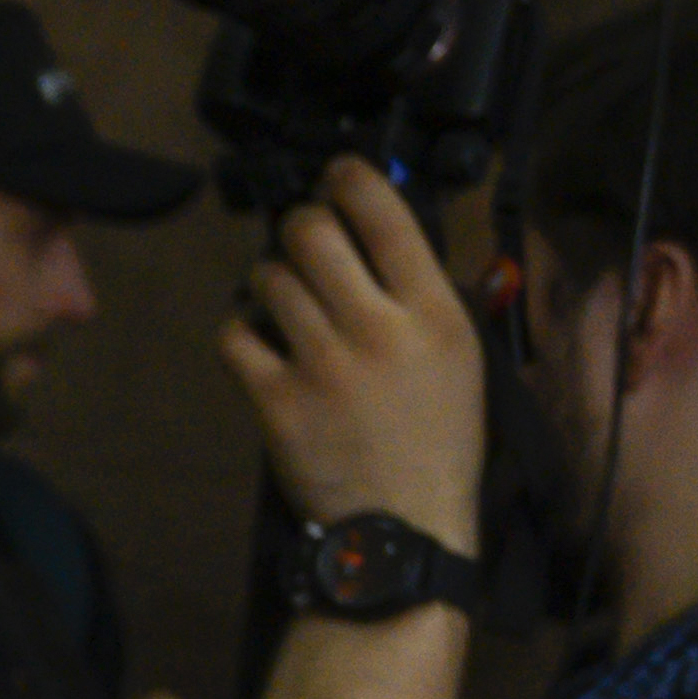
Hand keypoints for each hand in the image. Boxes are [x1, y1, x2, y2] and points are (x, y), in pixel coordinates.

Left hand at [215, 158, 488, 549]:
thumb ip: (427, 296)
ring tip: (283, 298)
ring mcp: (321, 363)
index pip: (385, 215)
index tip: (336, 174)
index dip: (350, 179)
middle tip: (301, 238)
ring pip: (269, 279)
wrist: (403, 524)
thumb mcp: (462, 357)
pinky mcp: (276, 401)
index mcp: (433, 312)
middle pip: (313, 233)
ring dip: (268, 279)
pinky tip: (257, 340)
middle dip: (299, 224)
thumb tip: (386, 238)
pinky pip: (234, 336)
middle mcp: (377, 327)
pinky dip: (240, 330)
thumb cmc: (439, 441)